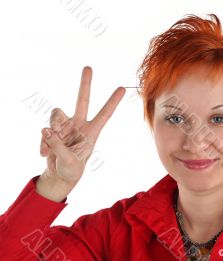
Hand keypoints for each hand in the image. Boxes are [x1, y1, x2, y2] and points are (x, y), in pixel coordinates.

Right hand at [38, 66, 125, 200]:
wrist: (60, 174)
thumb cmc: (72, 169)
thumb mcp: (68, 161)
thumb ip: (57, 145)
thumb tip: (45, 129)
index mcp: (92, 132)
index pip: (105, 114)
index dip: (113, 101)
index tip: (122, 88)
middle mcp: (79, 125)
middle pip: (82, 101)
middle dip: (85, 84)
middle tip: (88, 67)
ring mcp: (66, 126)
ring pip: (56, 115)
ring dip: (53, 131)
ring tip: (52, 149)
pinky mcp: (53, 130)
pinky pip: (45, 130)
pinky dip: (43, 143)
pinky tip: (45, 154)